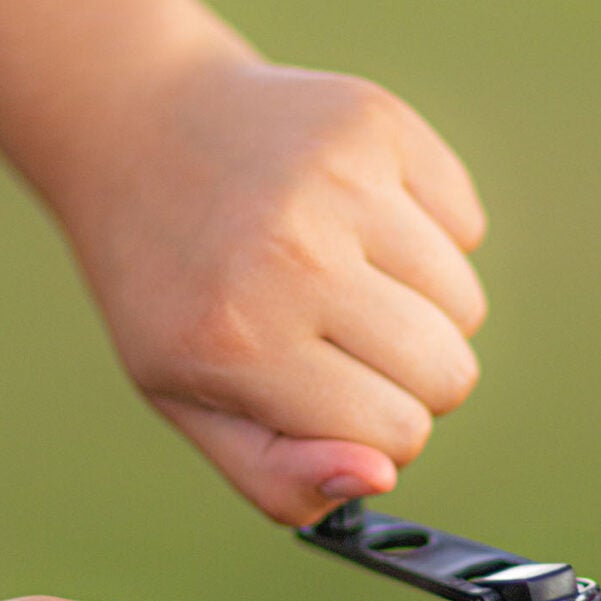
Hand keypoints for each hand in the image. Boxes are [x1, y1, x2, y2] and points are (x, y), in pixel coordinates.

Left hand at [57, 42, 487, 524]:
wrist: (134, 129)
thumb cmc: (164, 285)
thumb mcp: (187, 398)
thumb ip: (276, 475)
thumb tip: (380, 478)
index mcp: (242, 341)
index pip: (398, 434)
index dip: (372, 430)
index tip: (325, 394)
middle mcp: (294, 256)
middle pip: (450, 372)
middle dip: (407, 376)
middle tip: (336, 336)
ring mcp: (340, 179)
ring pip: (466, 304)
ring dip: (421, 307)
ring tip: (343, 272)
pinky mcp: (375, 122)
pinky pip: (466, 225)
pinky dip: (429, 235)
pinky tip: (356, 215)